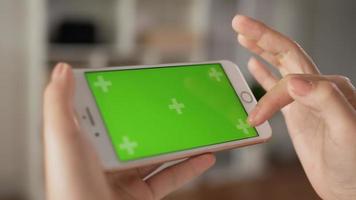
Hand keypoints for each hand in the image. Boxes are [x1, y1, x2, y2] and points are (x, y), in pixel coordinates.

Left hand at [43, 63, 214, 199]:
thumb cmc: (69, 187)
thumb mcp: (61, 139)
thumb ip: (58, 104)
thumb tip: (63, 69)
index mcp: (88, 142)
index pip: (108, 111)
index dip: (124, 96)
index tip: (142, 82)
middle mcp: (107, 158)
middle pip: (139, 130)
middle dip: (160, 116)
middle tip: (179, 100)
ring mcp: (126, 177)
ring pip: (158, 152)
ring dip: (180, 139)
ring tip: (197, 124)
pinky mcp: (142, 194)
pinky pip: (170, 177)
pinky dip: (190, 167)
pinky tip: (205, 155)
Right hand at [232, 15, 355, 198]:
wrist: (350, 188)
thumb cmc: (354, 164)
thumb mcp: (348, 131)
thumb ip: (326, 100)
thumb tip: (293, 81)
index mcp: (330, 87)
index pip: (291, 79)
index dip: (269, 96)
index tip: (255, 119)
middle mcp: (318, 88)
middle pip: (286, 54)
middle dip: (262, 36)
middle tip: (239, 22)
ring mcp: (306, 99)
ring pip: (280, 66)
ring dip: (261, 49)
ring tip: (244, 35)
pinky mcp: (296, 112)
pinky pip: (276, 86)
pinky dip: (263, 74)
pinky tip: (254, 64)